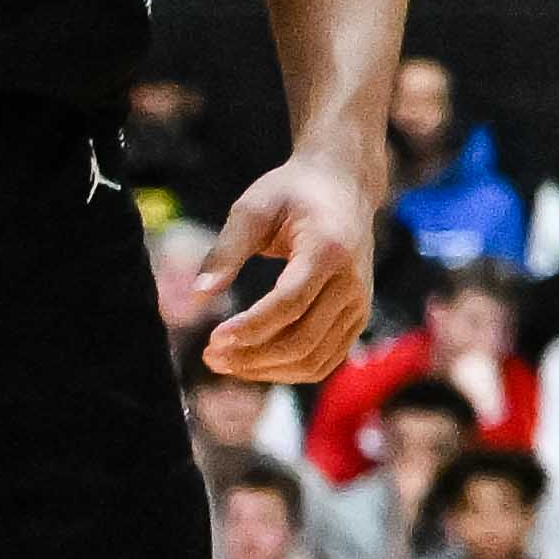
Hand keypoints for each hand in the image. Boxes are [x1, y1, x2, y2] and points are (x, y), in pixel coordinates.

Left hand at [196, 151, 375, 389]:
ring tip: (226, 362)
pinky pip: (325, 360)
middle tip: (209, 355)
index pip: (290, 304)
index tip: (212, 339)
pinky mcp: (358, 318)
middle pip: (303, 340)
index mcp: (329, 251)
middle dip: (252, 356)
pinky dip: (288, 371)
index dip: (250, 327)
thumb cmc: (293, 193)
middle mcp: (353, 283)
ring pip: (314, 359)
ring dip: (267, 370)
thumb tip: (197, 296)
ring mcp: (360, 304)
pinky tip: (254, 363)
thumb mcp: (253, 209)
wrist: (345, 186)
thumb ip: (226, 251)